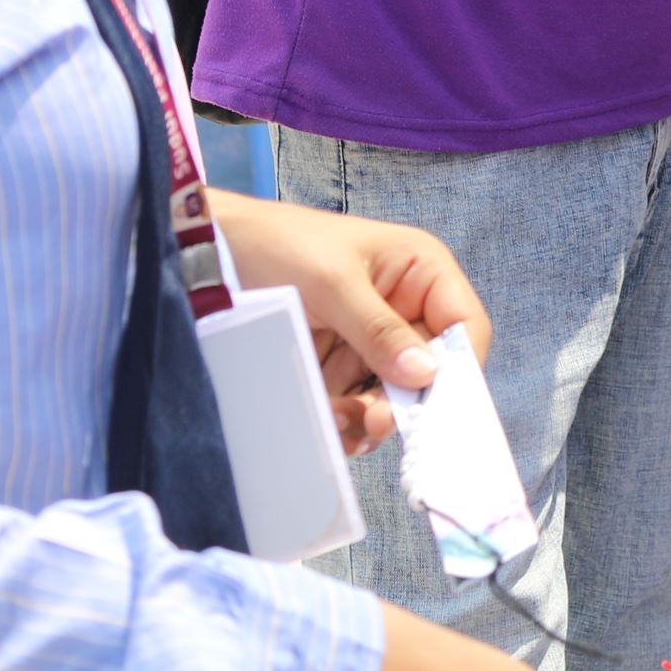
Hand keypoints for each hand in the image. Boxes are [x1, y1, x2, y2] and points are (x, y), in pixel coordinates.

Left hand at [208, 191, 486, 453]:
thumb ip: (379, 331)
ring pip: (392, 393)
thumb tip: (427, 376)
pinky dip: (346, 417)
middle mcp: (404, 305)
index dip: (458, 369)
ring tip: (336, 417)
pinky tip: (328, 420)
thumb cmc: (279, 246)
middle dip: (402, 401)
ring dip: (369, 414)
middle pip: (428, 369)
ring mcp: (371, 337)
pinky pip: (357, 400)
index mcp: (421, 270)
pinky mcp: (339, 361)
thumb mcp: (332, 284)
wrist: (207, 255)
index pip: (463, 326)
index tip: (436, 410)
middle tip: (372, 423)